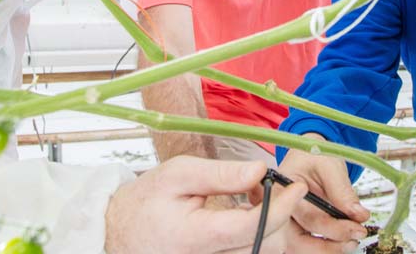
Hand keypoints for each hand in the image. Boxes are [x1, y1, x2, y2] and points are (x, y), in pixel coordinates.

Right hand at [104, 156, 306, 253]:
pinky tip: (245, 216)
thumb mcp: (179, 174)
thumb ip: (221, 173)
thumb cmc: (147, 200)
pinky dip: (258, 237)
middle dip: (278, 214)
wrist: (119, 231)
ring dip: (270, 226)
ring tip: (251, 198)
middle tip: (263, 185)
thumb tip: (260, 169)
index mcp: (197, 237)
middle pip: (268, 246)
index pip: (254, 226)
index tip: (296, 186)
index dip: (283, 205)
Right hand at [277, 134, 369, 247]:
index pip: (307, 218)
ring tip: (352, 241)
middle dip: (328, 247)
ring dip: (327, 250)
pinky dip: (325, 248)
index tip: (358, 228)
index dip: (334, 228)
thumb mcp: (329, 165)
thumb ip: (342, 191)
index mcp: (282, 190)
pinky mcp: (294, 230)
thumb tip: (359, 215)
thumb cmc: (313, 156)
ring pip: (300, 248)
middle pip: (297, 242)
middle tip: (354, 241)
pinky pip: (305, 246)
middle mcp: (279, 211)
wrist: (308, 157)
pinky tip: (342, 241)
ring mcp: (284, 223)